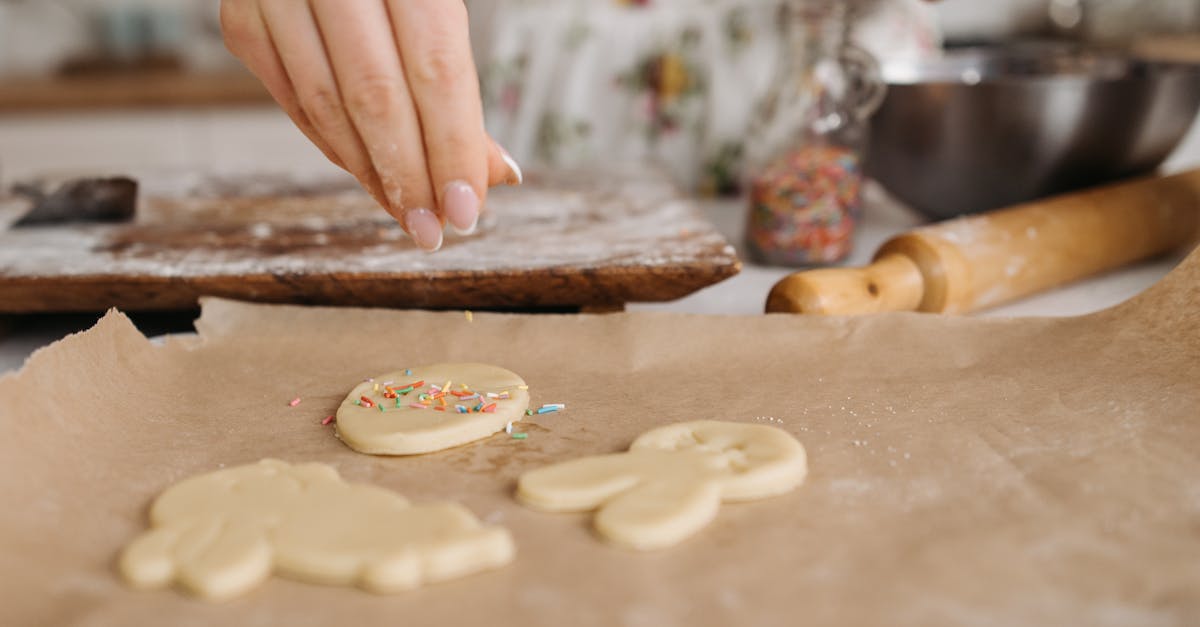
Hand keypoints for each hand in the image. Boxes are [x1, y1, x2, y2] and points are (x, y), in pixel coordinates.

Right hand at [220, 0, 522, 250]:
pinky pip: (292, 100)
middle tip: (433, 231)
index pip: (434, 69)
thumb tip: (494, 176)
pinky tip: (369, 175)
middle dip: (410, 176)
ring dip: (371, 173)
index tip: (467, 212)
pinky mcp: (240, 17)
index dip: (452, 147)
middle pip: (376, 95)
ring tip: (407, 214)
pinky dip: (334, 146)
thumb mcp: (435, 3)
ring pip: (326, 105)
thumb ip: (456, 82)